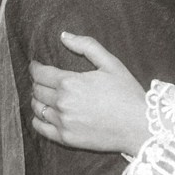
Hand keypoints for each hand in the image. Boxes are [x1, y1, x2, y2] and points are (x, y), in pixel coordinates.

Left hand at [30, 32, 149, 153]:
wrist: (139, 125)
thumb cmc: (127, 93)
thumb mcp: (111, 63)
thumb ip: (86, 46)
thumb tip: (64, 36)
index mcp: (70, 82)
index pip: (40, 74)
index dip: (35, 68)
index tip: (36, 66)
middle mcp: (62, 103)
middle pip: (37, 90)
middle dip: (38, 83)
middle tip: (43, 80)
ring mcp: (63, 122)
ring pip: (37, 108)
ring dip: (38, 100)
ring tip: (45, 96)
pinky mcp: (66, 138)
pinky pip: (40, 127)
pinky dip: (38, 119)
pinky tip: (45, 114)